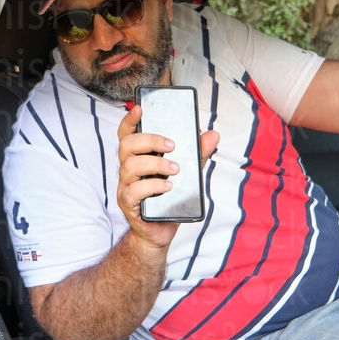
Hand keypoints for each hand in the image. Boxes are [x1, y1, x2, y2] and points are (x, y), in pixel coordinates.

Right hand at [116, 105, 218, 247]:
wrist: (160, 231)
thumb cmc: (169, 198)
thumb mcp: (188, 173)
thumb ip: (197, 154)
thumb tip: (212, 135)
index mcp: (138, 156)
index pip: (127, 133)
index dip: (130, 119)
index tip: (141, 109)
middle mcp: (128, 168)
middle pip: (127, 145)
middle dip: (150, 140)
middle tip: (172, 145)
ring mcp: (126, 186)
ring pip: (130, 166)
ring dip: (155, 164)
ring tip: (175, 169)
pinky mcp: (128, 204)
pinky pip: (133, 191)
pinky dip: (152, 186)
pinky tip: (167, 187)